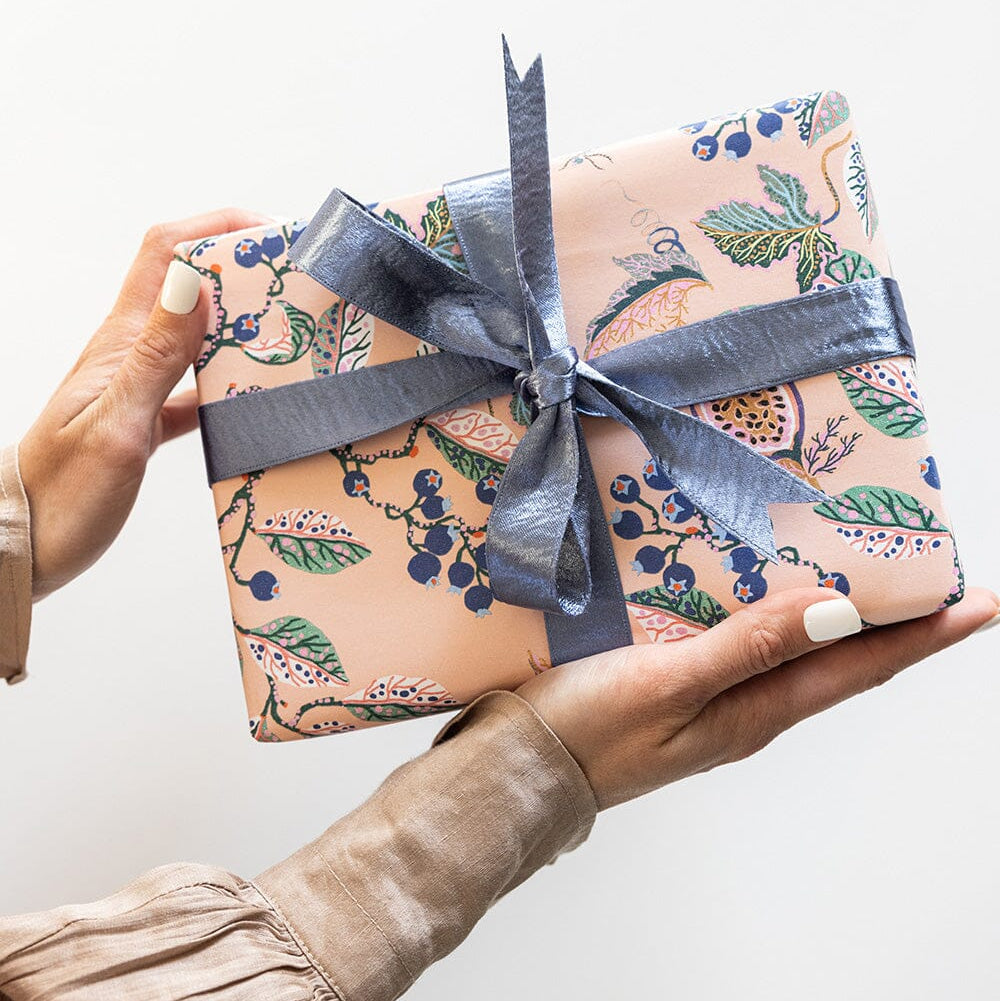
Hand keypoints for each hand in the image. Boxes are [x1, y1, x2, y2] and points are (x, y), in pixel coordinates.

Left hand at [18, 208, 272, 598]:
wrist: (24, 546)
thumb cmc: (62, 496)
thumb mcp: (118, 425)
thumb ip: (158, 357)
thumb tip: (193, 283)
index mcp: (121, 343)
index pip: (166, 253)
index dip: (216, 227)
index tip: (270, 236)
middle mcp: (130, 352)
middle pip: (189, 284)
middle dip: (240, 270)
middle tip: (294, 285)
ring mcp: (139, 384)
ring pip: (199, 333)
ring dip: (241, 322)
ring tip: (289, 333)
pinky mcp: (148, 418)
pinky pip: (198, 384)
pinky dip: (232, 380)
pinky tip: (260, 398)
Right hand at [515, 588, 998, 809]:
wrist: (518, 771)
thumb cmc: (587, 730)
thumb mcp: (669, 685)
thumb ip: (749, 648)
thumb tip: (838, 613)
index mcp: (755, 712)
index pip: (859, 668)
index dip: (921, 636)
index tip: (977, 602)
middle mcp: (747, 707)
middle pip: (838, 660)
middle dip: (892, 623)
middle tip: (928, 574)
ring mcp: (713, 699)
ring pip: (793, 650)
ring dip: (836, 616)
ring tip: (863, 575)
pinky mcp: (677, 684)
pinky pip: (746, 644)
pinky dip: (773, 615)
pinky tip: (761, 591)